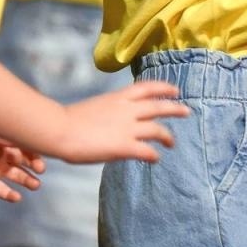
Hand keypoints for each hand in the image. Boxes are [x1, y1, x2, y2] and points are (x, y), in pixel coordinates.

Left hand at [0, 137, 44, 202]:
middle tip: (41, 170)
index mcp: (7, 137)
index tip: (42, 160)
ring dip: (26, 180)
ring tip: (35, 185)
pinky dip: (8, 194)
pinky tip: (17, 198)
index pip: (28, 146)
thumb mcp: (11, 130)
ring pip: (14, 175)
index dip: (36, 155)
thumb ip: (28, 138)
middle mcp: (2, 151)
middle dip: (35, 166)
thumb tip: (47, 142)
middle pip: (23, 161)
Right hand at [52, 81, 189, 163]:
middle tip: (187, 111)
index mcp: (117, 98)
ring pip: (158, 129)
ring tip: (172, 142)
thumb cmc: (69, 120)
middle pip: (158, 106)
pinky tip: (155, 158)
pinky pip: (147, 151)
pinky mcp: (124, 146)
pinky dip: (154, 155)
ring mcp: (127, 128)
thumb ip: (110, 111)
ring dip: (168, 136)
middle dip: (175, 108)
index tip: (174, 90)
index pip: (146, 87)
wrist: (60, 129)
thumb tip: (116, 121)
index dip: (163, 88)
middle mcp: (126, 110)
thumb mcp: (95, 107)